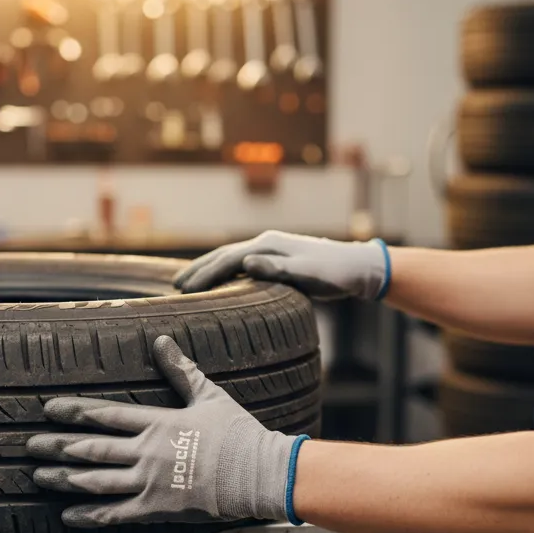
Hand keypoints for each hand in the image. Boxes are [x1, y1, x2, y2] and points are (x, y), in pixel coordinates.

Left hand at [26, 336, 304, 526]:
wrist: (258, 473)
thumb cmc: (237, 432)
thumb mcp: (208, 395)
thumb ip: (181, 370)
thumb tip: (162, 340)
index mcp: (157, 423)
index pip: (105, 415)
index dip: (74, 411)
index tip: (49, 409)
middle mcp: (146, 452)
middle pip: (92, 448)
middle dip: (58, 446)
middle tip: (30, 445)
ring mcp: (150, 482)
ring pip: (97, 481)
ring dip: (65, 478)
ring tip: (39, 475)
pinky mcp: (158, 508)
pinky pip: (117, 514)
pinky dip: (90, 515)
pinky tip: (68, 515)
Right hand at [175, 230, 389, 299]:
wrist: (357, 267)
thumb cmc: (334, 273)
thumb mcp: (307, 273)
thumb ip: (276, 269)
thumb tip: (246, 263)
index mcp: (269, 245)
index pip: (228, 259)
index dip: (205, 273)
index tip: (186, 289)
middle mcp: (266, 243)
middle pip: (224, 255)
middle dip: (199, 269)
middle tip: (176, 286)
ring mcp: (271, 249)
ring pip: (231, 258)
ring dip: (209, 269)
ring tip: (189, 283)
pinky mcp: (277, 258)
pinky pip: (243, 264)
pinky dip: (225, 271)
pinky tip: (220, 281)